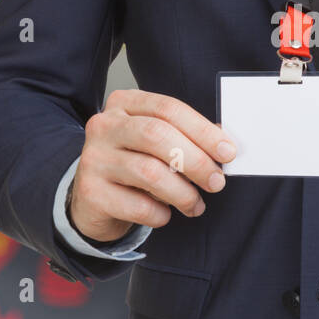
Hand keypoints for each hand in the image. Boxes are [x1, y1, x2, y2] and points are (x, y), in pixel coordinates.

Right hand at [68, 89, 236, 242]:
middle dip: (196, 161)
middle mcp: (103, 126)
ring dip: (183, 193)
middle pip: (157, 135)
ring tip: (195, 205)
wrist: (93, 199)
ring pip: (149, 172)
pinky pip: (138, 205)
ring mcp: (93, 158)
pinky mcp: (90, 192)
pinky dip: (161, 214)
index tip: (228, 152)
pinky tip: (164, 214)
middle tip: (217, 182)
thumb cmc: (133, 166)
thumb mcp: (155, 144)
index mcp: (123, 104)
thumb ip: (185, 138)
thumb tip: (225, 146)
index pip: (168, 109)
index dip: (202, 130)